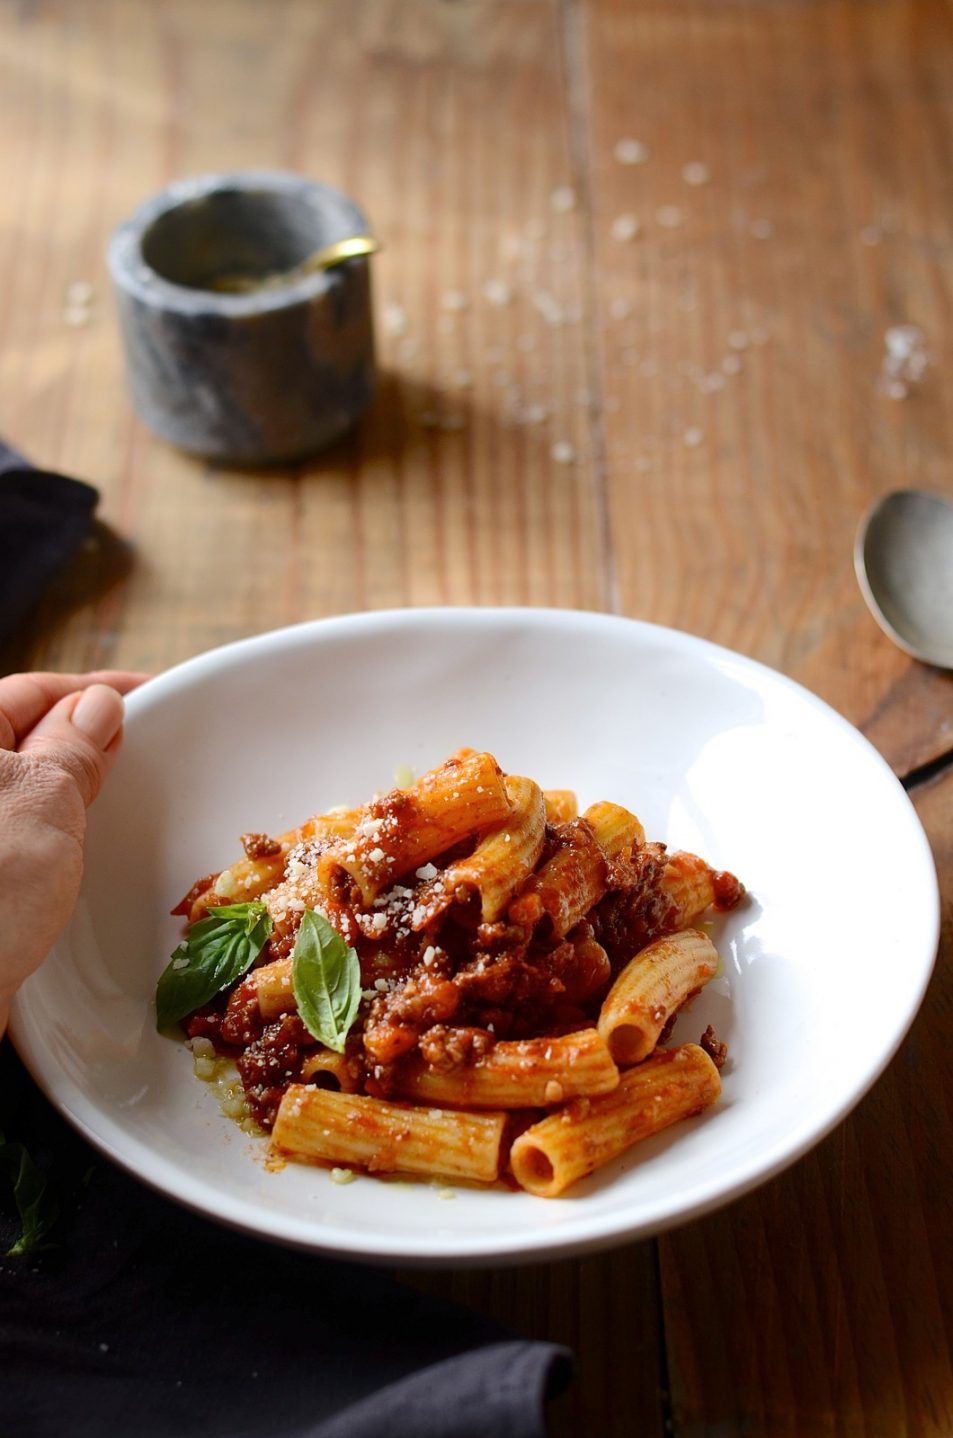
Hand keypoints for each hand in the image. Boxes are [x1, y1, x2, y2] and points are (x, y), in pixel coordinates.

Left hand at [0, 670, 147, 1037]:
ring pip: (20, 789)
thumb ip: (71, 747)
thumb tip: (96, 707)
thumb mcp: (41, 798)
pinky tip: (79, 846)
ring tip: (117, 794)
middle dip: (81, 735)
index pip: (28, 691)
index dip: (90, 690)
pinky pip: (15, 834)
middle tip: (138, 746)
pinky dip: (52, 831)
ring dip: (69, 788)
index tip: (143, 694)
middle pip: (21, 738)